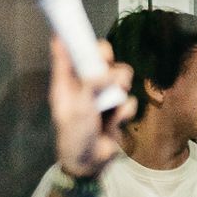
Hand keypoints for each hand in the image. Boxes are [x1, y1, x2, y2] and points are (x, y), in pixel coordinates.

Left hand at [49, 37, 134, 181]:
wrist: (89, 164)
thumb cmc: (75, 135)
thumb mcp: (78, 106)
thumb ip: (90, 82)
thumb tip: (103, 67)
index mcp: (68, 82)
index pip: (72, 52)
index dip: (79, 41)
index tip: (86, 33)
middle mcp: (85, 85)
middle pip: (102, 59)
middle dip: (110, 62)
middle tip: (111, 70)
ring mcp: (102, 96)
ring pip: (120, 77)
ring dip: (122, 85)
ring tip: (118, 96)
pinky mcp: (116, 109)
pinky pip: (128, 100)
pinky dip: (125, 109)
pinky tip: (117, 119)